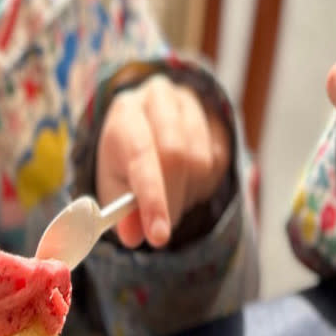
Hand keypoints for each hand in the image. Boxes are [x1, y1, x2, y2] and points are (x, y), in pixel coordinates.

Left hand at [96, 74, 230, 247]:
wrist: (146, 126)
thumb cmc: (125, 161)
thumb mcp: (114, 189)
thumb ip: (122, 214)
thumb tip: (134, 235)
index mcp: (125, 113)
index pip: (141, 156)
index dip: (152, 199)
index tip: (159, 237)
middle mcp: (158, 98)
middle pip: (176, 155)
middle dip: (172, 201)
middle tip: (163, 228)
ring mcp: (191, 103)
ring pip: (202, 161)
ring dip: (188, 194)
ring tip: (171, 197)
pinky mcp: (216, 114)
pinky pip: (221, 159)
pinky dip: (206, 184)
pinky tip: (188, 182)